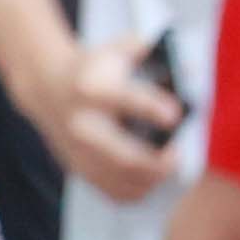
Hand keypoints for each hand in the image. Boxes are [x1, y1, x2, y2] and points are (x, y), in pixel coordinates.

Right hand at [41, 40, 186, 204]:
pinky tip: (149, 178)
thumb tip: (192, 68)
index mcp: (93, 90)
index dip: (154, 110)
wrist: (47, 86)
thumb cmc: (94, 67)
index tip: (176, 116)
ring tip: (167, 166)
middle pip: (125, 156)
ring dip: (151, 179)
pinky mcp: (77, 167)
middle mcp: (83, 124)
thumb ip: (154, 53)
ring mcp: (78, 151)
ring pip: (120, 179)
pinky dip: (135, 190)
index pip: (127, 102)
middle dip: (157, 162)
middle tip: (177, 156)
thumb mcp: (118, 49)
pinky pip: (109, 190)